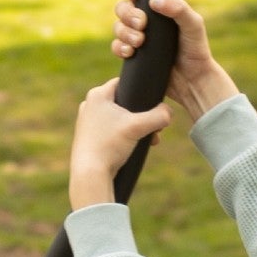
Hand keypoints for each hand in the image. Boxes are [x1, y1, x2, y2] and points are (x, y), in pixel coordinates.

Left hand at [68, 77, 169, 209]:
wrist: (90, 174)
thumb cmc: (110, 146)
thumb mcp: (138, 127)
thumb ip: (159, 116)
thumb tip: (169, 112)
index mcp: (97, 95)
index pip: (124, 83)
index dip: (141, 91)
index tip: (153, 103)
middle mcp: (89, 105)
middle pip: (124, 103)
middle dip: (142, 116)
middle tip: (155, 127)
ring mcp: (87, 122)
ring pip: (120, 119)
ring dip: (136, 128)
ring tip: (149, 140)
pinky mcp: (89, 137)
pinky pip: (112, 131)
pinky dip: (125, 137)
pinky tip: (134, 148)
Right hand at [114, 0, 238, 117]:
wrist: (193, 81)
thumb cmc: (196, 49)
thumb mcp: (194, 25)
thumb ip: (179, 9)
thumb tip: (154, 1)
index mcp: (158, 8)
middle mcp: (145, 21)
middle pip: (123, 7)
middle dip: (127, 13)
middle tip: (142, 23)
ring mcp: (137, 38)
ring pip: (118, 27)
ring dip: (124, 31)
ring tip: (140, 41)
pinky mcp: (133, 56)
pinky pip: (117, 47)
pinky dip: (119, 47)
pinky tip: (130, 52)